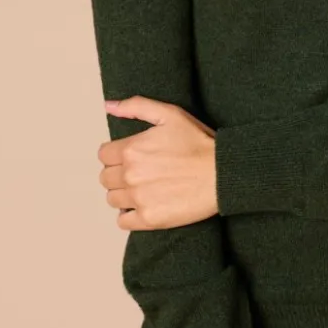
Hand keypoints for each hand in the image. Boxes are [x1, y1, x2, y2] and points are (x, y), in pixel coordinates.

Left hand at [98, 96, 218, 230]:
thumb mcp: (170, 114)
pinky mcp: (150, 219)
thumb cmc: (200, 143)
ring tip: (142, 189)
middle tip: (138, 172)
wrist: (223, 173)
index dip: (115, 154)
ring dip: (123, 194)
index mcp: (131, 150)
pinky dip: (129, 216)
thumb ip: (136, 106)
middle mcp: (130, 175)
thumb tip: (108, 105)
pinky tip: (142, 206)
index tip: (129, 156)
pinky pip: (123, 222)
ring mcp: (139, 199)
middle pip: (106, 178)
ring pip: (113, 199)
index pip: (103, 155)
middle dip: (118, 174)